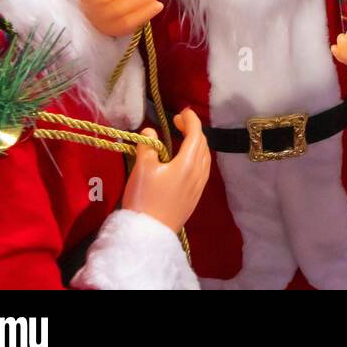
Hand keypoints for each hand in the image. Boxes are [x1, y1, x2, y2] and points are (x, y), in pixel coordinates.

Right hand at [122, 109, 210, 233]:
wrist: (149, 234)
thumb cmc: (145, 199)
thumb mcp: (142, 169)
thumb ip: (147, 147)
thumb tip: (150, 132)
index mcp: (189, 163)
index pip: (196, 134)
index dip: (191, 120)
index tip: (182, 112)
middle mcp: (199, 173)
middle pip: (202, 145)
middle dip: (193, 130)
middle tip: (177, 123)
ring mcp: (199, 186)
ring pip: (204, 158)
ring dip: (196, 144)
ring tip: (181, 139)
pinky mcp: (195, 197)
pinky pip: (202, 170)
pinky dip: (196, 158)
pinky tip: (184, 161)